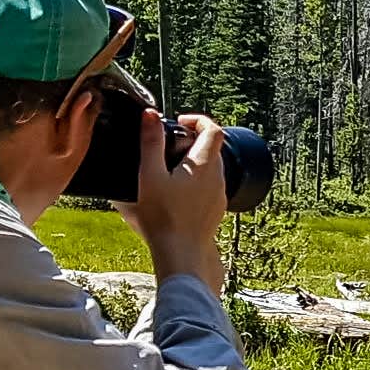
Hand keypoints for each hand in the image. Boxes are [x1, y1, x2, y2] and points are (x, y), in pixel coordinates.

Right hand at [120, 111, 229, 296]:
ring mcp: (219, 196)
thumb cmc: (163, 217)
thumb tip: (150, 115)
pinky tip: (175, 192)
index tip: (179, 121)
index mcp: (205, 164)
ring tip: (168, 168)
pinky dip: (196, 180)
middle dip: (193, 139)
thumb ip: (151, 142)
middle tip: (169, 143)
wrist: (180, 254)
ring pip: (211, 168)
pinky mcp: (215, 211)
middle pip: (213, 148)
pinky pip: (209, 187)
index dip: (198, 120)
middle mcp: (218, 178)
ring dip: (194, 161)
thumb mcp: (150, 174)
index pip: (213, 129)